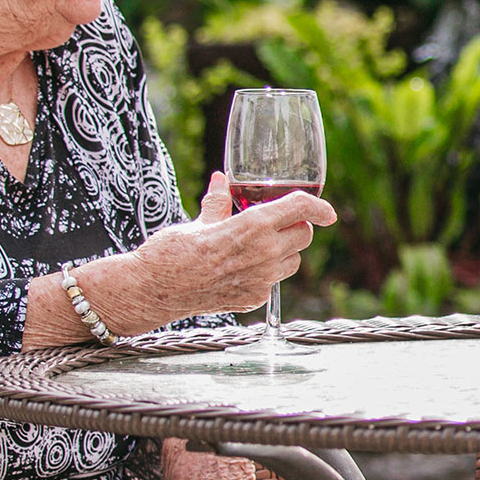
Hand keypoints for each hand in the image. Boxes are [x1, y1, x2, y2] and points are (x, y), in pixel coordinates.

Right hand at [85, 172, 337, 333]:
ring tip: (256, 248)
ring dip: (285, 251)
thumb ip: (218, 202)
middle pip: (303, 235)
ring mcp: (261, 279)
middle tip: (276, 225)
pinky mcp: (254, 298)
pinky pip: (274, 281)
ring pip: (293, 260)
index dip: (319, 206)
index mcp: (253, 226)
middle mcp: (264, 253)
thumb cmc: (170, 252)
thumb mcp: (197, 221)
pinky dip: (266, 273)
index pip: (301, 209)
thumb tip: (221, 180)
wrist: (152, 291)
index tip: (328, 211)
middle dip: (295, 227)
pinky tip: (240, 269)